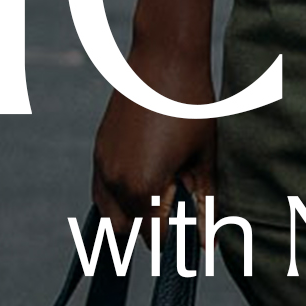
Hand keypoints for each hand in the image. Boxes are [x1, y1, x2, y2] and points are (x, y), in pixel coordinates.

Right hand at [91, 46, 219, 228]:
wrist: (164, 61)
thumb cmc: (193, 109)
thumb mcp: (205, 159)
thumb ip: (205, 204)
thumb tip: (207, 243)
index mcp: (142, 188)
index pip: (153, 237)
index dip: (174, 239)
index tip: (189, 232)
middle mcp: (114, 183)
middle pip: (125, 231)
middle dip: (149, 229)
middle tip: (177, 212)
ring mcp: (101, 167)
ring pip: (107, 215)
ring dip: (130, 216)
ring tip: (162, 196)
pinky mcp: (98, 153)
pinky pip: (100, 192)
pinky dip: (117, 199)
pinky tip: (143, 183)